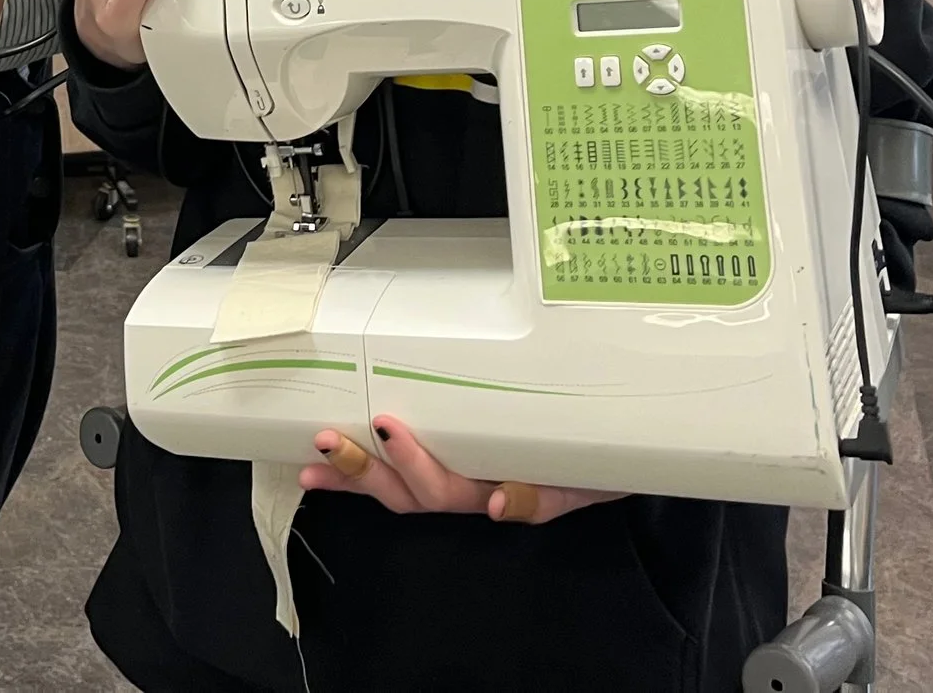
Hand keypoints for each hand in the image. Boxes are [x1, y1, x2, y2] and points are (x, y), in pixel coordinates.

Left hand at [302, 416, 625, 525]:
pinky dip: (375, 464)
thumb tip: (497, 507)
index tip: (386, 425)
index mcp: (492, 493)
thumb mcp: (579, 483)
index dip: (410, 462)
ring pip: (397, 485)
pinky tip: (334, 462)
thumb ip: (541, 498)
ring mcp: (457, 475)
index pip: (442, 489)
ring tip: (319, 449)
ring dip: (356, 469)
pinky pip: (405, 467)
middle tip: (327, 441)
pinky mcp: (452, 451)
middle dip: (363, 468)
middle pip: (406, 491)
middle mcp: (467, 489)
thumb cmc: (594, 462)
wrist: (612, 448)